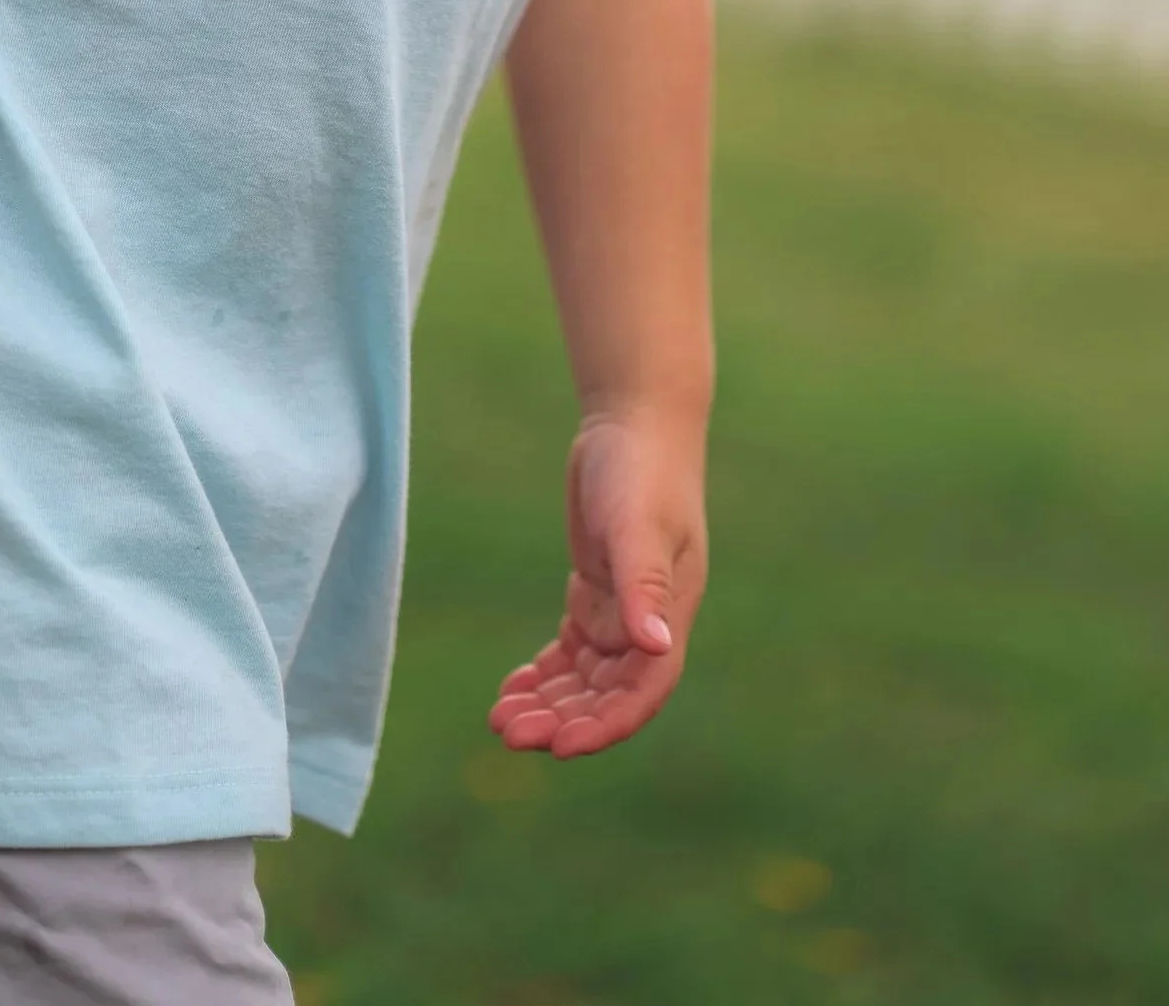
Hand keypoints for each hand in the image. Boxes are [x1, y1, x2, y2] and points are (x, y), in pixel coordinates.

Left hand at [488, 408, 705, 758]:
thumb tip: (655, 648)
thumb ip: (645, 586)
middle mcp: (647, 622)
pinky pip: (572, 650)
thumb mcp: (639, 526)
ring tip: (500, 719)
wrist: (633, 421)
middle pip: (607, 693)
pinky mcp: (596, 589)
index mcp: (669, 616)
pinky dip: (546, 673)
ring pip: (585, 678)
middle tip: (508, 733)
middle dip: (562, 719)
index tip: (560, 748)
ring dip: (548, 702)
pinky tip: (513, 687)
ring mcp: (621, 608)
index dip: (605, 725)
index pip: (642, 691)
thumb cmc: (643, 470)